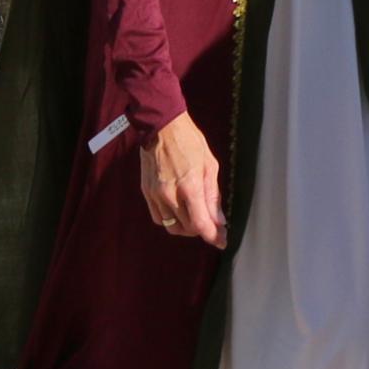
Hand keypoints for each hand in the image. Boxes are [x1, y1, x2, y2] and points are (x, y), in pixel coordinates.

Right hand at [135, 114, 224, 246]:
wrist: (161, 127)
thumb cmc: (188, 141)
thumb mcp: (209, 165)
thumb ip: (213, 196)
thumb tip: (218, 219)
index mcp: (189, 186)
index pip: (201, 224)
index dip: (213, 236)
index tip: (221, 240)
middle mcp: (170, 194)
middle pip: (187, 228)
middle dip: (202, 230)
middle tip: (212, 225)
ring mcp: (156, 195)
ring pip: (171, 227)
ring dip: (186, 227)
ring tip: (196, 218)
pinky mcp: (147, 193)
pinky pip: (158, 218)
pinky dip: (170, 220)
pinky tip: (179, 211)